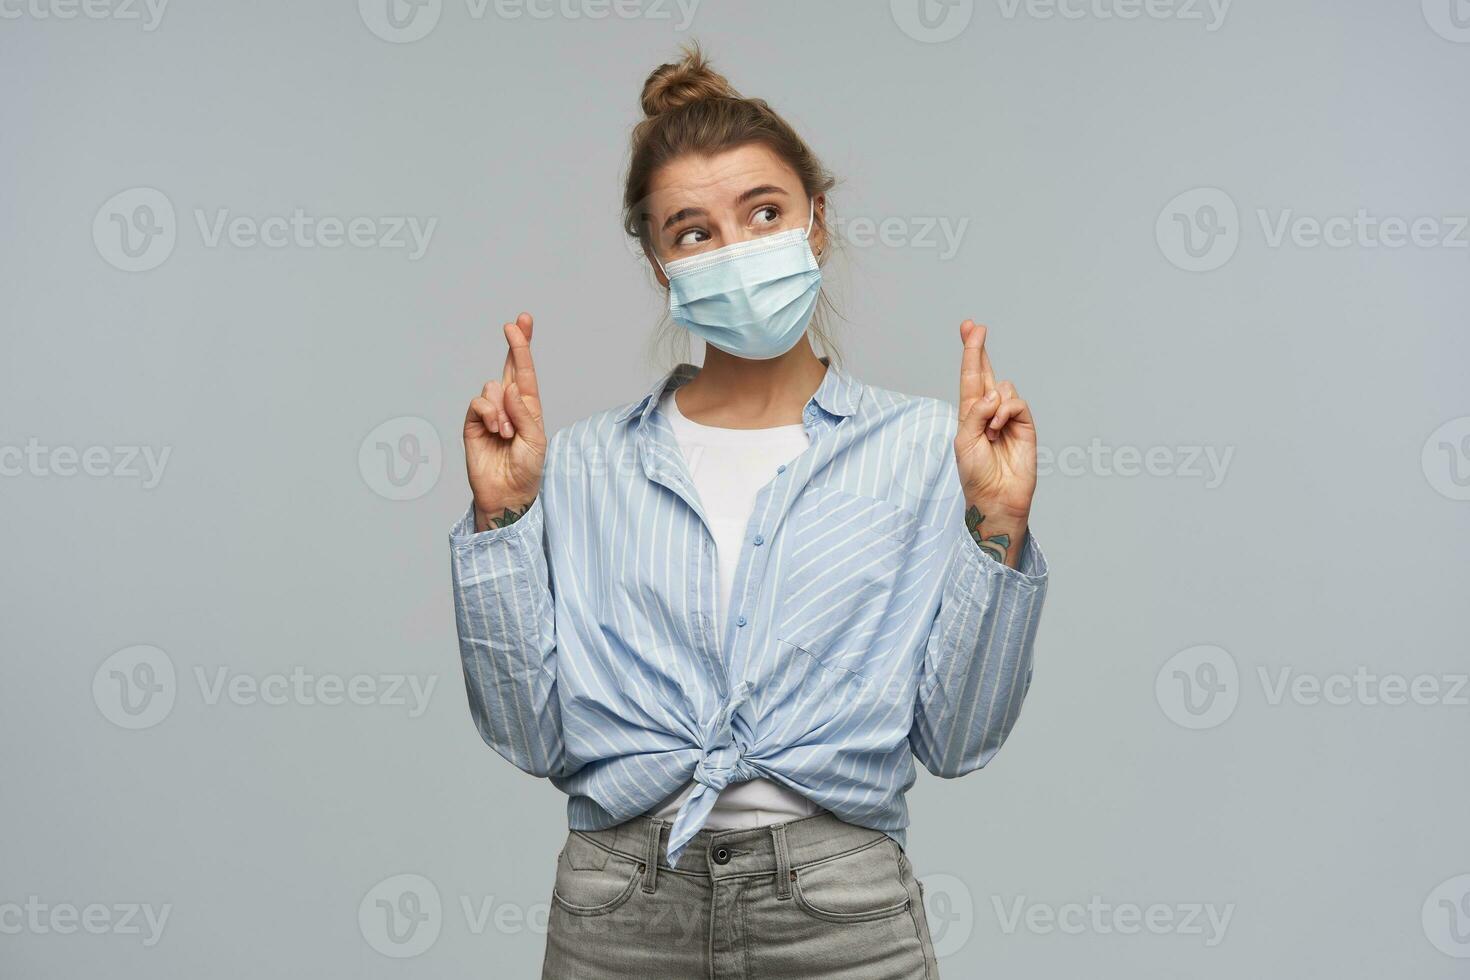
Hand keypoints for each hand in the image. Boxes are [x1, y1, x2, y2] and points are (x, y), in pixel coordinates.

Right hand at [463, 312, 546, 530]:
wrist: (507, 493)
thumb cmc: (526, 469)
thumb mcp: (535, 440)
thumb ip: (524, 413)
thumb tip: (510, 387)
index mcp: (528, 406)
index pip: (526, 371)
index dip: (523, 346)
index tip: (522, 322)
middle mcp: (509, 405)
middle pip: (510, 367)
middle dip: (514, 344)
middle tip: (514, 324)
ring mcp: (491, 412)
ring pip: (493, 387)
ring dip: (503, 409)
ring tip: (507, 433)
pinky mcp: (473, 422)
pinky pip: (479, 403)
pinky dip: (490, 413)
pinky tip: (496, 430)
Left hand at [954, 320, 1037, 562]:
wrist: (996, 497)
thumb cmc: (975, 473)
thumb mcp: (963, 441)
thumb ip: (974, 413)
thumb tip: (992, 393)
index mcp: (970, 413)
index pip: (970, 377)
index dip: (970, 352)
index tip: (968, 327)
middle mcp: (989, 410)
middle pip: (985, 372)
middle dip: (978, 348)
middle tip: (975, 327)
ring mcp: (1008, 417)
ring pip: (1002, 387)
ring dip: (992, 406)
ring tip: (988, 432)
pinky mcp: (1025, 425)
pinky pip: (1016, 403)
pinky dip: (1005, 411)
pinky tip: (998, 428)